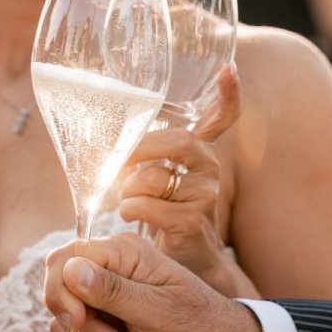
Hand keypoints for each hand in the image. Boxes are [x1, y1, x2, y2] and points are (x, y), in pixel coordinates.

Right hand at [43, 233, 262, 331]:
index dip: (61, 291)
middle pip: (58, 296)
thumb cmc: (204, 328)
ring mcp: (107, 307)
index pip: (64, 259)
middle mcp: (110, 275)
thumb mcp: (160, 311)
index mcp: (124, 254)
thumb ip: (114, 291)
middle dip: (80, 331)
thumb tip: (71, 269)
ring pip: (66, 331)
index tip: (79, 321)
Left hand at [119, 63, 248, 293]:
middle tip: (116, 160)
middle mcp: (209, 169)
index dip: (229, 95)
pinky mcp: (192, 222)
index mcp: (200, 153)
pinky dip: (129, 208)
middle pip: (179, 142)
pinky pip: (149, 205)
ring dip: (128, 188)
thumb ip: (141, 155)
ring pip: (155, 177)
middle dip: (139, 149)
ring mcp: (204, 196)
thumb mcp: (156, 178)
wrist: (183, 261)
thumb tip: (101, 142)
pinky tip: (128, 214)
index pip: (222, 118)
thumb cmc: (163, 213)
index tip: (230, 70)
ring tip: (122, 199)